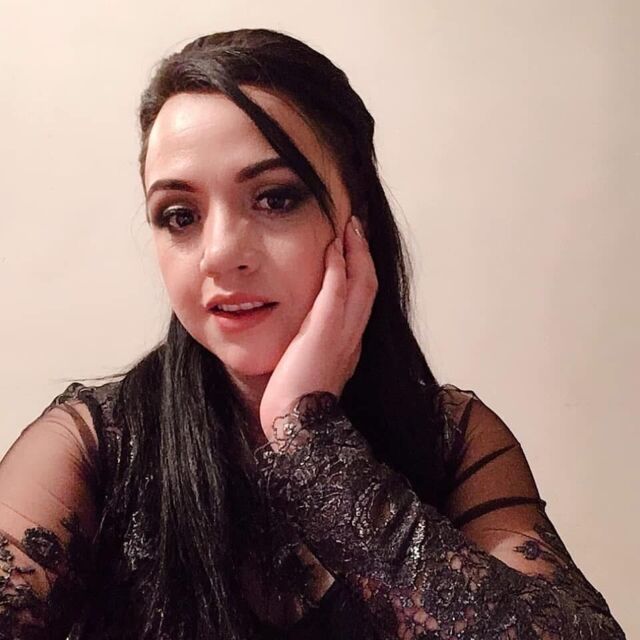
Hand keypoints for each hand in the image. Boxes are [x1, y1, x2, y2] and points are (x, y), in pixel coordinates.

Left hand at [259, 215, 377, 435]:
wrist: (296, 429)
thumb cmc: (294, 405)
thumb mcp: (309, 371)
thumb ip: (312, 350)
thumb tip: (302, 338)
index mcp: (349, 346)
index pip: (361, 300)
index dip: (360, 272)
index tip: (352, 249)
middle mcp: (353, 337)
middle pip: (368, 286)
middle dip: (364, 254)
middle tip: (356, 228)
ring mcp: (344, 335)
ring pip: (360, 284)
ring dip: (355, 252)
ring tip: (349, 227)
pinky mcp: (326, 334)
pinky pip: (336, 293)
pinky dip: (337, 268)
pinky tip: (332, 247)